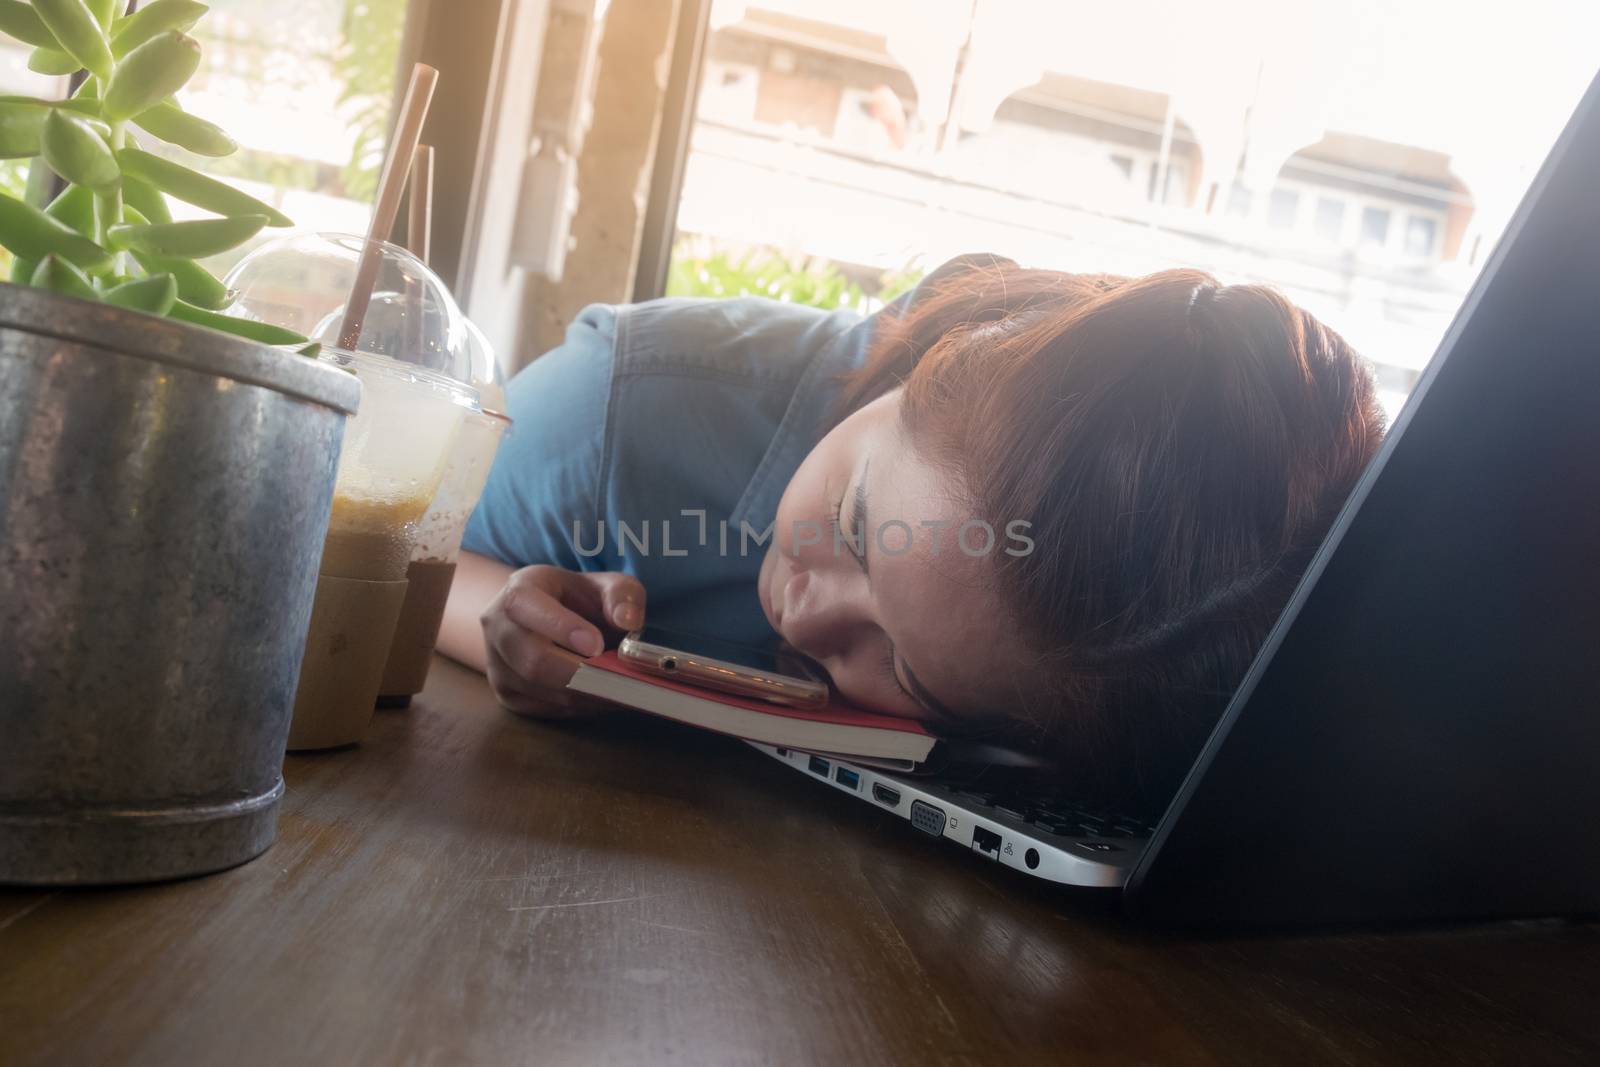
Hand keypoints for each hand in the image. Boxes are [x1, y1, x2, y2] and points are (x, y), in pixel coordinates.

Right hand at [480, 565, 645, 717]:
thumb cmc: (578, 600)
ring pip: (542, 691)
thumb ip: (621, 594)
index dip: (561, 627)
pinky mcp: (508, 696)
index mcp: (518, 591)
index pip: (526, 607)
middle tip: (620, 680)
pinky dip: (581, 707)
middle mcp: (498, 629)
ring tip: (623, 689)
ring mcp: (498, 666)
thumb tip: (627, 621)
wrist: (547, 619)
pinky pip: (546, 710)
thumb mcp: (605, 584)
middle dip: (580, 674)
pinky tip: (606, 696)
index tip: (597, 645)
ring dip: (586, 694)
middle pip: (532, 660)